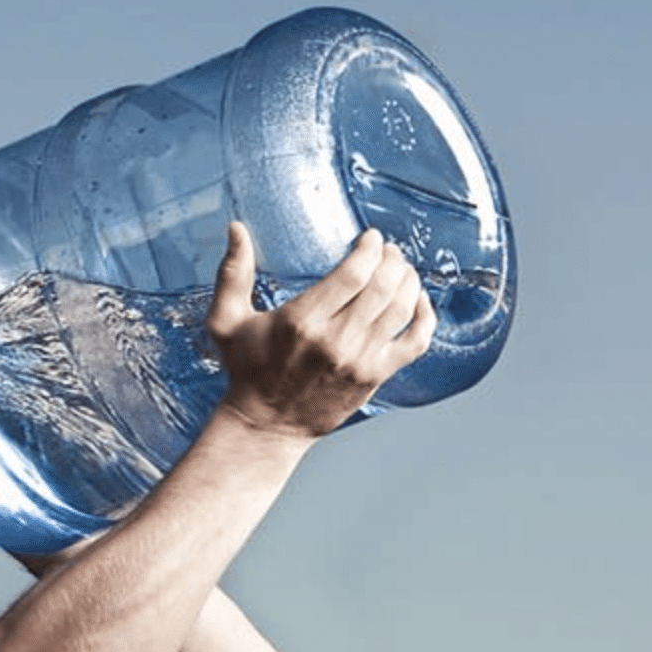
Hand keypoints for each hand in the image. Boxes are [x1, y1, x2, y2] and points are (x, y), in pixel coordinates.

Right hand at [205, 223, 436, 439]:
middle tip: (388, 250)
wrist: (265, 424)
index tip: (370, 238)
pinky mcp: (374, 377)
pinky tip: (419, 300)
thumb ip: (232, 273)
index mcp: (301, 321)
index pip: (353, 274)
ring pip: (402, 309)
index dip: (370, 249)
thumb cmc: (246, 370)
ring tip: (401, 269)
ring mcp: (359, 361)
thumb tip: (236, 228)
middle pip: (383, 287)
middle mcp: (335, 341)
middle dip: (392, 259)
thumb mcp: (226, 320)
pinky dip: (425, 317)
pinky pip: (415, 343)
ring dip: (408, 280)